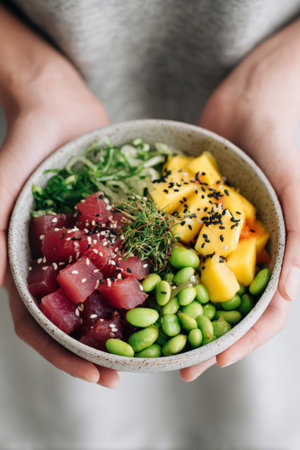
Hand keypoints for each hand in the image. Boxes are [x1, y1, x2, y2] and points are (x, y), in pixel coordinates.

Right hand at [0, 59, 119, 387]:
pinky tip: (161, 294)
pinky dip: (136, 281)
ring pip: (98, 296)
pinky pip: (122, 260)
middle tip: (126, 373)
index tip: (96, 374)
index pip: (37, 322)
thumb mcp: (4, 178)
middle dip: (94, 350)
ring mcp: (82, 247)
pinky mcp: (106, 228)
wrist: (59, 104)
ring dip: (118, 324)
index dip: (61, 353)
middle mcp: (55, 261)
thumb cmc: (28, 138)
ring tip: (148, 346)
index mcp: (24, 262)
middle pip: (70, 319)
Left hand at [181, 18, 299, 380]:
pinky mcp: (190, 220)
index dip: (245, 340)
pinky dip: (162, 270)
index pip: (266, 311)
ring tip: (155, 338)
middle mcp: (243, 253)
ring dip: (180, 314)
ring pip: (197, 286)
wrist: (247, 103)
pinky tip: (141, 286)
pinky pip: (175, 250)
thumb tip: (287, 298)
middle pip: (226, 308)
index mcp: (274, 255)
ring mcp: (214, 239)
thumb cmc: (280, 143)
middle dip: (205, 339)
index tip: (217, 360)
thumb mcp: (296, 190)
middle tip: (179, 366)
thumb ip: (299, 239)